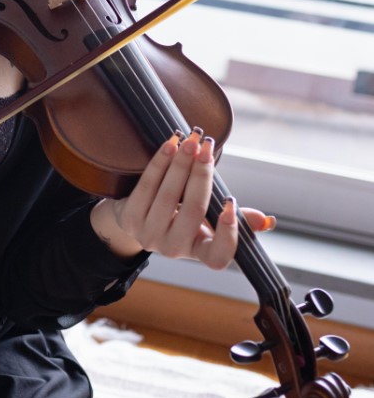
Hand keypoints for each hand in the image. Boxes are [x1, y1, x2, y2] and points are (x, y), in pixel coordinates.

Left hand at [90, 128, 273, 266]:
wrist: (134, 219)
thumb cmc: (179, 216)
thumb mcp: (207, 221)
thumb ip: (234, 219)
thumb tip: (266, 221)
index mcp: (199, 250)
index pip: (218, 256)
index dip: (226, 232)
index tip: (230, 202)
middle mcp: (174, 249)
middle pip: (193, 212)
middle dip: (202, 176)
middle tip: (208, 148)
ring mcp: (149, 235)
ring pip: (168, 196)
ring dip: (181, 164)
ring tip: (191, 141)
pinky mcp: (130, 218)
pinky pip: (147, 186)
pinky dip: (160, 163)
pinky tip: (170, 145)